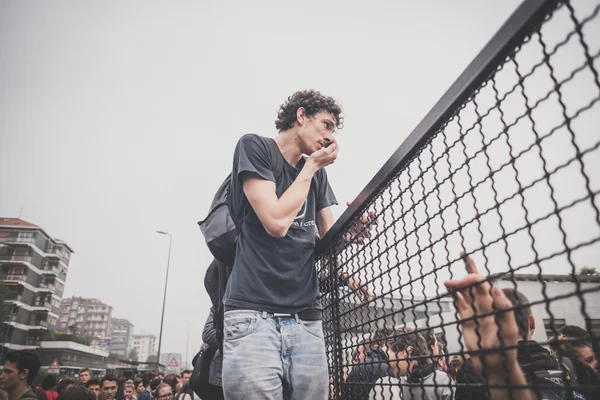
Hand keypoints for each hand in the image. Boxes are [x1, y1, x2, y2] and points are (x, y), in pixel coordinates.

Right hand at [307, 139, 337, 169]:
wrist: (311, 165)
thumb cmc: (316, 158)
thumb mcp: (324, 151)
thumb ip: (331, 148)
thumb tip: (334, 144)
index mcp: (333, 155)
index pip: (336, 146)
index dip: (334, 141)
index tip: (331, 137)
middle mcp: (333, 158)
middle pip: (334, 149)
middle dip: (332, 143)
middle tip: (328, 139)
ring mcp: (329, 160)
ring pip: (331, 151)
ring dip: (329, 146)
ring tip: (325, 143)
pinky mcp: (326, 160)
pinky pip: (328, 153)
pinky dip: (327, 150)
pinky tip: (323, 148)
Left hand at [343, 201, 376, 244]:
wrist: (345, 232)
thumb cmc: (352, 222)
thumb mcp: (351, 214)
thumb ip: (351, 207)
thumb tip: (348, 202)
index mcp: (365, 221)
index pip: (373, 219)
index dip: (373, 216)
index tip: (371, 212)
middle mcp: (365, 228)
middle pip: (370, 226)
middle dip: (369, 224)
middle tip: (366, 220)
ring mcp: (362, 234)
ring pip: (368, 235)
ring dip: (367, 233)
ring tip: (364, 230)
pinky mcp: (358, 240)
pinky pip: (361, 242)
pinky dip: (360, 241)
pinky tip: (359, 240)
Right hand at [444, 253, 520, 376]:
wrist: (494, 366)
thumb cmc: (505, 350)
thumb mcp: (509, 330)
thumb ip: (505, 309)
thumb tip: (495, 287)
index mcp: (495, 305)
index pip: (484, 285)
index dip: (474, 278)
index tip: (464, 280)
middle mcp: (485, 306)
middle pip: (474, 286)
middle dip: (464, 280)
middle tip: (453, 282)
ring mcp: (475, 313)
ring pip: (465, 294)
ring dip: (457, 286)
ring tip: (447, 283)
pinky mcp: (467, 321)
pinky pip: (461, 305)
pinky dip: (455, 297)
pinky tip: (451, 291)